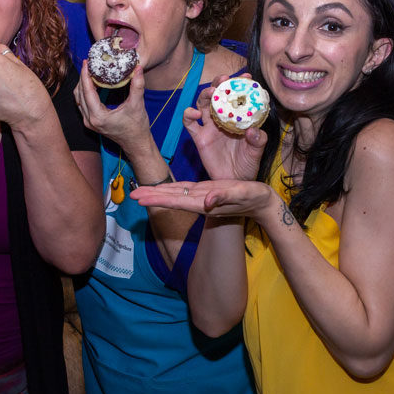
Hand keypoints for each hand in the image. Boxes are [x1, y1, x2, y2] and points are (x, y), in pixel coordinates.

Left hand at [73, 62, 155, 154]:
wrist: (136, 143)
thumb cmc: (137, 127)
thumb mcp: (137, 105)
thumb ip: (137, 86)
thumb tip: (138, 68)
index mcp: (99, 116)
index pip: (87, 92)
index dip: (85, 76)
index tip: (86, 63)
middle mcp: (90, 120)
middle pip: (79, 94)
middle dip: (83, 78)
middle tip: (88, 64)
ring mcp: (89, 122)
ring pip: (79, 99)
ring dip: (82, 85)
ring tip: (89, 72)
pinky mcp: (91, 122)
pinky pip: (82, 104)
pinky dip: (85, 92)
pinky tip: (92, 84)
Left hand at [133, 178, 277, 221]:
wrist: (262, 204)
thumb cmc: (254, 198)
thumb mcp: (241, 194)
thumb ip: (224, 197)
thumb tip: (207, 202)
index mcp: (205, 203)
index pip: (176, 200)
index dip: (157, 199)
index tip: (141, 198)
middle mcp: (200, 202)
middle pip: (171, 198)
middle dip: (151, 196)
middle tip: (131, 195)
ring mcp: (202, 197)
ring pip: (175, 194)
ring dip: (157, 193)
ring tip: (139, 192)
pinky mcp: (206, 192)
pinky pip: (184, 190)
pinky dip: (170, 190)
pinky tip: (162, 189)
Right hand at [182, 74, 265, 180]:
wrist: (234, 182)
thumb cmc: (248, 165)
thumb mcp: (257, 152)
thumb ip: (258, 140)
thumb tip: (253, 130)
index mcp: (238, 118)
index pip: (239, 96)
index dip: (241, 84)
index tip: (247, 77)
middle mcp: (223, 118)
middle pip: (218, 95)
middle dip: (220, 84)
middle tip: (224, 79)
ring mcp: (209, 127)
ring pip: (203, 103)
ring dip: (205, 94)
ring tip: (211, 92)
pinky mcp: (199, 137)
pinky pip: (189, 123)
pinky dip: (188, 114)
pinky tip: (194, 113)